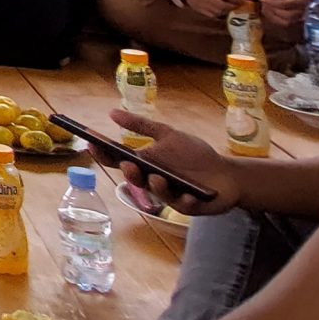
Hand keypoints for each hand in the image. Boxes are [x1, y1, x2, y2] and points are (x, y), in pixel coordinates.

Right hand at [107, 110, 241, 216]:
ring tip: (158, 177)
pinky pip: (184, 205)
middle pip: (135, 179)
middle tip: (129, 165)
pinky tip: (189, 195)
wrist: (226, 174)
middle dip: (130, 174)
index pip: (119, 161)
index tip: (92, 143)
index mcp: (145, 164)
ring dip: (157, 187)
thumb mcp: (168, 135)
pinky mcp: (190, 207)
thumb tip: (111, 111)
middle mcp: (153, 181)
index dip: (104, 154)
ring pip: (158, 194)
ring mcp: (171, 196)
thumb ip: (141, 125)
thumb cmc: (195, 155)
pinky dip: (186, 200)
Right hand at [177, 0, 247, 19]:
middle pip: (223, 5)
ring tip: (232, 7)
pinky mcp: (197, 9)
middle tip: (240, 5)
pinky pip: (211, 15)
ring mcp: (199, 4)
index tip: (244, 0)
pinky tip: (223, 10)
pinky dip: (219, 14)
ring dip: (227, 11)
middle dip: (233, 6)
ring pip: (218, 12)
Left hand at [261, 0, 309, 27]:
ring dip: (272, 15)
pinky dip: (274, 18)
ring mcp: (299, 17)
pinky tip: (268, 11)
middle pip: (287, 15)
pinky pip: (283, 23)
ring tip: (265, 7)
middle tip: (264, 3)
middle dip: (272, 10)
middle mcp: (302, 10)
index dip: (272, 2)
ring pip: (285, 22)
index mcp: (302, 0)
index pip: (285, 4)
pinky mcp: (294, 20)